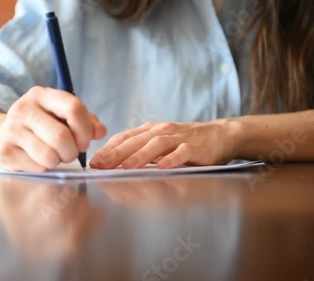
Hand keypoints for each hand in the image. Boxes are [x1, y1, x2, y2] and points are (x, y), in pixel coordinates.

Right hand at [0, 86, 106, 171]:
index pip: (73, 108)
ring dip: (58, 160)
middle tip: (71, 153)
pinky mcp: (5, 151)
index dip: (85, 129)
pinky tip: (37, 160)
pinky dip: (44, 168)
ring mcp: (11, 130)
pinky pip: (37, 167)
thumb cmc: (38, 126)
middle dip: (73, 151)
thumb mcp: (60, 116)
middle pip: (62, 136)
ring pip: (49, 155)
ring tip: (54, 156)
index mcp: (41, 95)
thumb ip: (85, 121)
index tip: (85, 141)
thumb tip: (101, 131)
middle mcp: (24, 108)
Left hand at [90, 120, 240, 168]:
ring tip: (125, 167)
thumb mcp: (161, 142)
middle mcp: (162, 131)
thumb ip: (141, 149)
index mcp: (151, 130)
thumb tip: (114, 163)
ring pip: (157, 145)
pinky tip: (162, 167)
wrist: (221, 135)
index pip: (125, 137)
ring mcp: (180, 138)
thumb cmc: (186, 141)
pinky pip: (183, 152)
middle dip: (116, 154)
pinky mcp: (197, 147)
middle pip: (136, 141)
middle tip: (100, 166)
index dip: (108, 148)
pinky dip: (172, 159)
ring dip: (140, 156)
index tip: (93, 161)